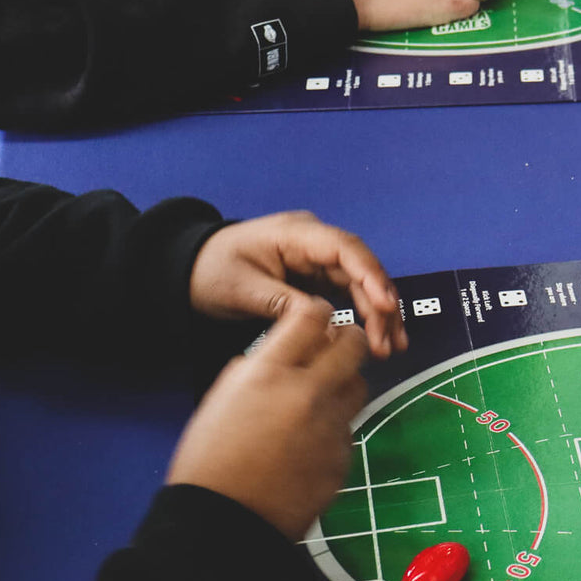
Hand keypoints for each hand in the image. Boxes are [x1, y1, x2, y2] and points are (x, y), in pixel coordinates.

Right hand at [168, 297, 368, 541]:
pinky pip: (349, 430)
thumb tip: (287, 356)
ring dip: (345, 383)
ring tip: (322, 398)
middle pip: (351, 344)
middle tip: (336, 348)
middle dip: (347, 340)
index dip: (315, 313)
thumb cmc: (209, 460)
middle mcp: (307, 392)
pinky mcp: (344, 457)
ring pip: (359, 386)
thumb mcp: (223, 398)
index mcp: (268, 372)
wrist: (224, 521)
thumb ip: (259, 369)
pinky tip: (310, 445)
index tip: (315, 321)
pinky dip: (335, 429)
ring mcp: (331, 426)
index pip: (311, 315)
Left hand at [190, 212, 406, 356]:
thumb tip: (323, 322)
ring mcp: (317, 259)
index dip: (370, 276)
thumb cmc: (211, 271)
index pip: (345, 249)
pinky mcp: (316, 276)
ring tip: (390, 347)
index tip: (384, 305)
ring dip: (378, 314)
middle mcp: (314, 242)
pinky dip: (363, 315)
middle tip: (389, 342)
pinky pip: (349, 294)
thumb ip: (283, 303)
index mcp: (296, 234)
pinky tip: (377, 337)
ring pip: (360, 283)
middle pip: (360, 269)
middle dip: (380, 305)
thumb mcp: (243, 289)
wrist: (190, 269)